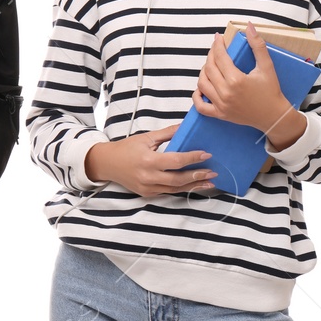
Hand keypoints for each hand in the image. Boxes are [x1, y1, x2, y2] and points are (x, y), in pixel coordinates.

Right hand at [84, 124, 215, 196]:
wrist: (107, 163)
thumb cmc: (125, 149)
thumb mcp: (146, 138)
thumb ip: (167, 134)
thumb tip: (185, 127)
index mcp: (148, 160)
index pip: (176, 161)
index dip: (193, 158)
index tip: (207, 154)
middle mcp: (148, 176)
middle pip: (178, 179)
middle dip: (198, 175)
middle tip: (213, 172)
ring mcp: (148, 187)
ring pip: (176, 188)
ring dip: (194, 185)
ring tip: (209, 182)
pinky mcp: (148, 193)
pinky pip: (168, 192)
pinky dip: (182, 188)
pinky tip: (192, 185)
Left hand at [194, 23, 295, 133]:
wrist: (274, 116)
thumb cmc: (271, 92)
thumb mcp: (267, 67)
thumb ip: (258, 45)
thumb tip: (249, 27)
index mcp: (236, 80)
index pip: (220, 57)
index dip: (217, 45)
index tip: (217, 38)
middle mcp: (226, 93)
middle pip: (209, 69)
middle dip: (211, 56)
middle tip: (216, 49)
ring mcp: (221, 105)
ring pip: (202, 84)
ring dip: (204, 72)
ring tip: (211, 65)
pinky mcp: (220, 114)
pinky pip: (201, 106)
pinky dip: (197, 96)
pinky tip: (201, 88)